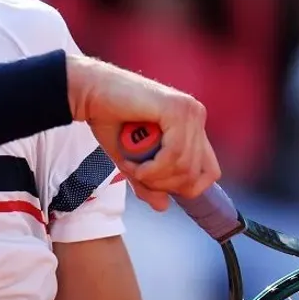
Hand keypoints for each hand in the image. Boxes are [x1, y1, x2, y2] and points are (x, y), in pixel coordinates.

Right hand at [66, 57, 219, 210]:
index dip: (184, 187)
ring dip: (153, 176)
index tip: (153, 183)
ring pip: (186, 167)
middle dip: (164, 184)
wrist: (89, 93)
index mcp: (191, 126)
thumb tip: (164, 206)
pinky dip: (152, 168)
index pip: (208, 171)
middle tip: (138, 176)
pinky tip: (133, 164)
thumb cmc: (109, 120)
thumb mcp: (132, 161)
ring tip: (132, 167)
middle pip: (198, 174)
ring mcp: (189, 111)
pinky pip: (175, 155)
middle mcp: (196, 116)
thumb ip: (148, 182)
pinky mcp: (177, 109)